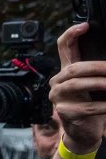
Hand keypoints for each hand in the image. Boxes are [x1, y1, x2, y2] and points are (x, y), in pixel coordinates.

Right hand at [49, 23, 105, 151]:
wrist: (83, 132)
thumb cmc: (91, 104)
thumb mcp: (92, 85)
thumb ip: (95, 72)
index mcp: (65, 71)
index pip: (63, 47)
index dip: (71, 34)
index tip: (85, 26)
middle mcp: (57, 82)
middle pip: (74, 68)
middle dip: (97, 67)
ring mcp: (58, 97)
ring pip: (78, 85)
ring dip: (101, 84)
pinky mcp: (64, 112)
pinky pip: (86, 106)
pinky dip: (103, 105)